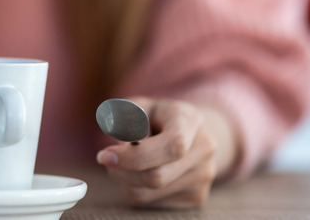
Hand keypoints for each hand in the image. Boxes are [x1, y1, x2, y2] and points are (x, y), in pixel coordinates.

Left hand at [96, 97, 234, 208]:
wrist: (189, 132)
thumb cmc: (156, 117)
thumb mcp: (136, 106)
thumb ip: (123, 118)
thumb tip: (118, 139)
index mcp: (191, 120)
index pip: (172, 145)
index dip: (135, 155)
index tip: (106, 155)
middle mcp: (204, 149)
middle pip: (157, 176)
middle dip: (122, 171)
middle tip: (105, 158)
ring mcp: (203, 176)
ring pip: (148, 193)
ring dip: (124, 180)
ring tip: (126, 161)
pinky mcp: (196, 197)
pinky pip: (151, 203)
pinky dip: (135, 188)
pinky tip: (142, 171)